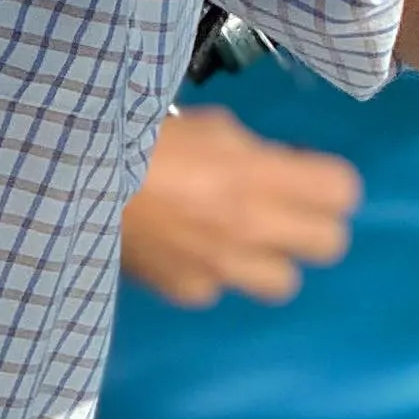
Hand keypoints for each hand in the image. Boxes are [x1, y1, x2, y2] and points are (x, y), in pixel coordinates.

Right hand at [118, 105, 360, 306]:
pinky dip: (208, 271)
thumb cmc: (143, 136)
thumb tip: (275, 168)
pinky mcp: (187, 291)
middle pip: (331, 245)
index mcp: (262, 176)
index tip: (308, 176)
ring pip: (284, 283)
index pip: (344, 192)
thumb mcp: (212, 127)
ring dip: (269, 260)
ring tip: (238, 237)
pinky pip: (218, 288)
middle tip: (285, 209)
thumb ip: (255, 153)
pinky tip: (183, 248)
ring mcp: (222, 268)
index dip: (329, 183)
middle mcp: (253, 228)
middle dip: (313, 225)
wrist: (75, 178)